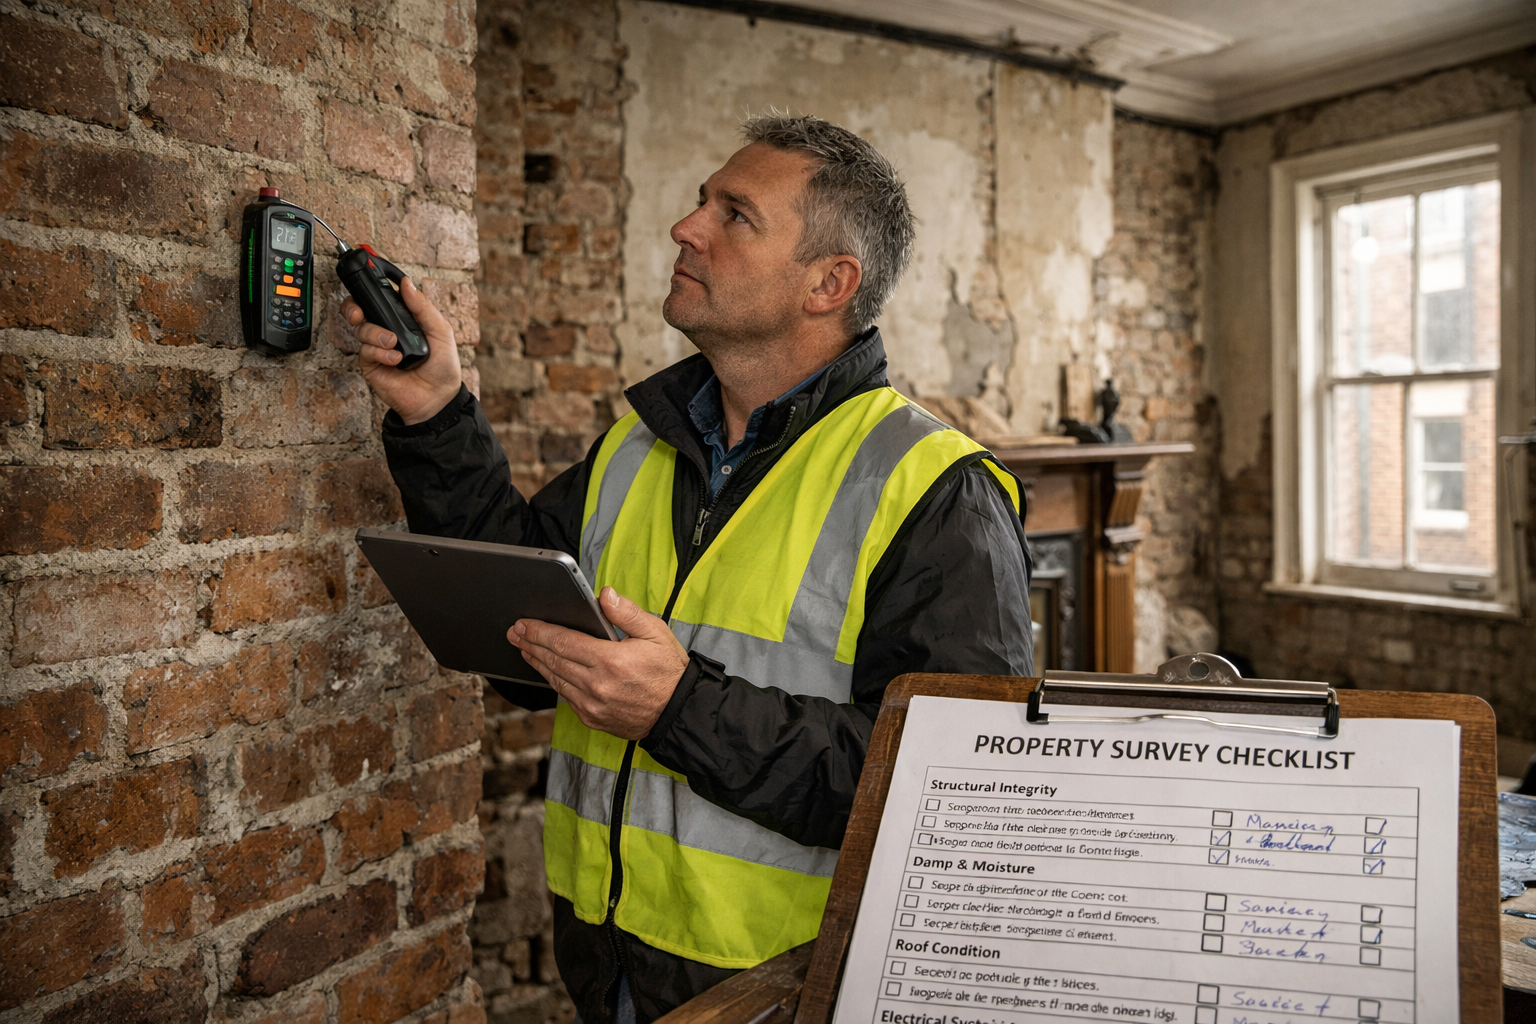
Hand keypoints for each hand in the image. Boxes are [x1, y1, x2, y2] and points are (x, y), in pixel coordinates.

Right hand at [342, 276, 462, 424]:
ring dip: (375, 334)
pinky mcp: (371, 365)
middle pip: (359, 309)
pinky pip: (365, 351)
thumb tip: (406, 283)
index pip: (381, 298)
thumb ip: (423, 307)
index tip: (366, 276)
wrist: (438, 398)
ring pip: (361, 329)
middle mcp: (386, 330)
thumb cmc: (442, 367)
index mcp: (402, 319)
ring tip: (393, 344)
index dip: (371, 287)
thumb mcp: (441, 331)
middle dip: (354, 306)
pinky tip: (394, 360)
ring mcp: (377, 347)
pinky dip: (379, 353)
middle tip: (360, 312)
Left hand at [509, 587, 690, 739]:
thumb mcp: (656, 633)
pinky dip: (554, 681)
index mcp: (610, 661)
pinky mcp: (592, 718)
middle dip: (531, 644)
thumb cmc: (669, 671)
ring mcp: (592, 705)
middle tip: (515, 633)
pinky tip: (548, 671)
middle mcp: (597, 685)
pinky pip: (566, 697)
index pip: (564, 642)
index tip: (524, 623)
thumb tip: (605, 595)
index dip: (540, 631)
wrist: (678, 712)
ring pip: (555, 680)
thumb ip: (627, 612)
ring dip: (537, 663)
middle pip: (553, 660)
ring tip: (525, 649)